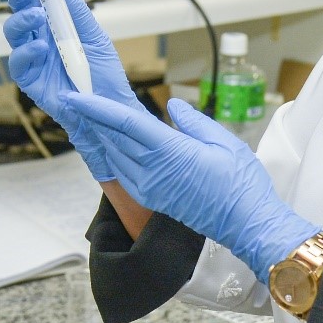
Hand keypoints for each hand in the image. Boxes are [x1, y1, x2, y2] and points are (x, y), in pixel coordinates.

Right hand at [2, 0, 143, 179]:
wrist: (110, 114)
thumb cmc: (104, 77)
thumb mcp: (93, 36)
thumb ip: (75, 9)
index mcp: (58, 22)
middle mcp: (42, 37)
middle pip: (21, 7)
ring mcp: (35, 58)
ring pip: (14, 32)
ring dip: (21, 19)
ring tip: (37, 15)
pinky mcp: (31, 80)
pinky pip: (19, 62)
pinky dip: (27, 51)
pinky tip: (41, 47)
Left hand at [62, 95, 319, 278]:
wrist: (247, 226)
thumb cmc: (242, 184)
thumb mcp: (224, 142)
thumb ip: (193, 121)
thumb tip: (172, 107)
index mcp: (169, 152)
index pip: (123, 123)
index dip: (96, 107)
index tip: (75, 96)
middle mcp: (152, 172)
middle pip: (112, 139)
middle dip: (91, 118)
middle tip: (75, 97)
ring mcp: (149, 189)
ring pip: (115, 156)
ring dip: (100, 136)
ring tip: (87, 116)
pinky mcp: (152, 199)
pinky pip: (124, 173)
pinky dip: (113, 155)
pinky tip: (111, 144)